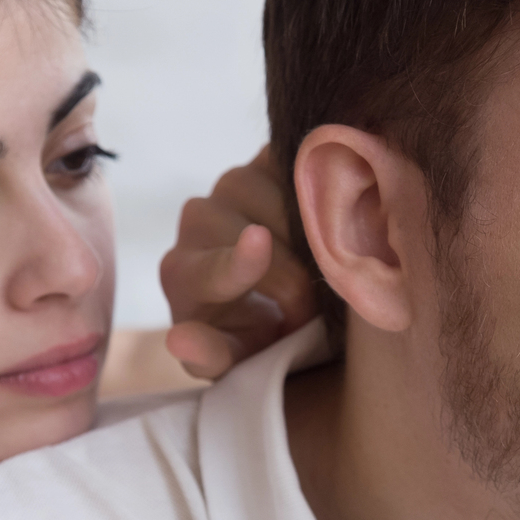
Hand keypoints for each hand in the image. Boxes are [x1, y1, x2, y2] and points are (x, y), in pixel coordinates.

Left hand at [159, 148, 316, 379]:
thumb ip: (210, 355)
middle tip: (322, 303)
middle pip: (253, 226)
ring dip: (316, 227)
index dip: (240, 259)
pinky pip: (299, 160)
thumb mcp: (236, 359)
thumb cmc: (255, 336)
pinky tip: (340, 212)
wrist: (280, 303)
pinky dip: (325, 182)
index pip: (211, 267)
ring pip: (279, 191)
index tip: (260, 241)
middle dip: (299, 266)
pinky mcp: (266, 160)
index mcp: (184, 272)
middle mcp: (199, 219)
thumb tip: (179, 340)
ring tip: (331, 263)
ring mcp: (233, 184)